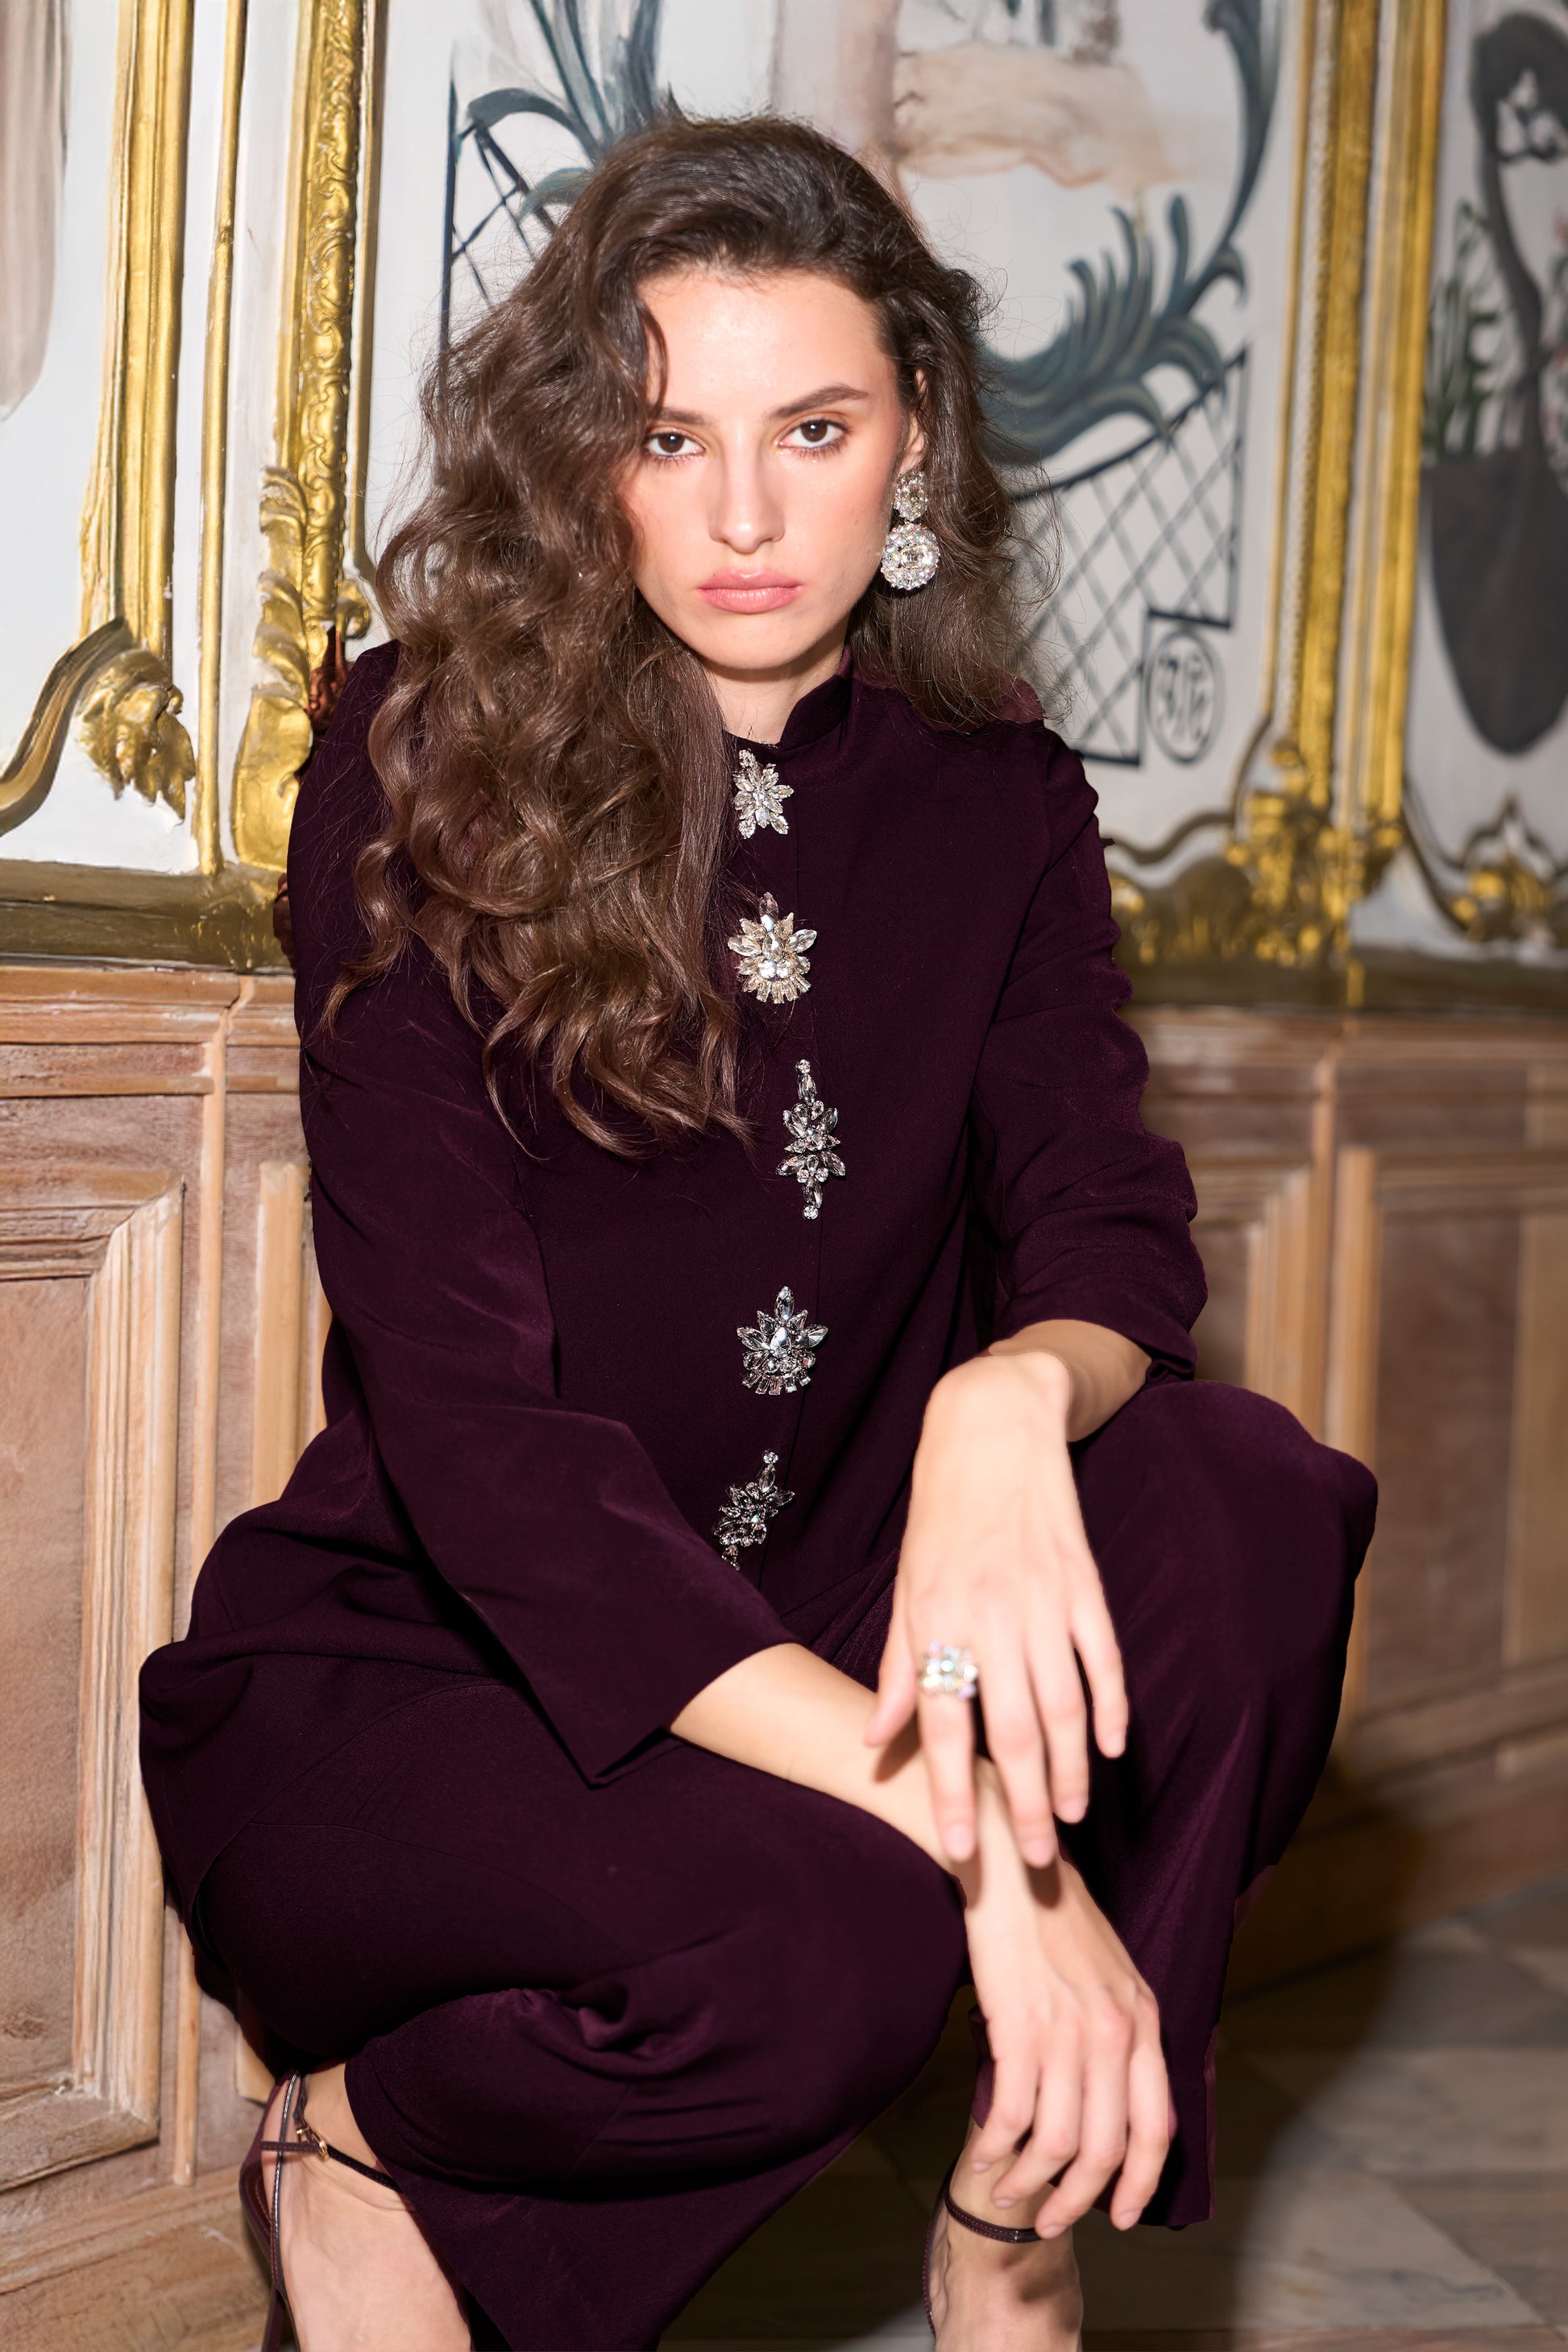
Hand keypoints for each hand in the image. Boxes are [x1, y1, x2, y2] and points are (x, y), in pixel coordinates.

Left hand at [867, 1346, 1129, 1867]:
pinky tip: (1111, 1752)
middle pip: (1012, 1731)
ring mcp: (1045, 1600)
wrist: (992, 1426)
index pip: (943, 1727)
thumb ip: (898, 1669)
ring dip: (1069, 1772)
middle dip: (1022, 1806)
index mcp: (937, 1618)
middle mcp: (990, 1615)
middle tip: (1035, 1865)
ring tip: (1068, 1821)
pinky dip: (1113, 1709)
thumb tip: (875, 1743)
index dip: (951, 1795)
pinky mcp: (1086, 1584)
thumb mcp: (905, 1587)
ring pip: (1064, 1707)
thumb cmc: (939, 1514)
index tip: (961, 1855)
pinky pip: (1105, 1660)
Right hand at [959, 1771, 1169, 2231]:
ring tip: (1008, 2190)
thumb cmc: (1053, 1913)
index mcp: (1146, 2020)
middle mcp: (1117, 2032)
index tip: (1118, 2217)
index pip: (1158, 2128)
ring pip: (1059, 2143)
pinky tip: (985, 2152)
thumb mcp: (1110, 1972)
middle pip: (1106, 2148)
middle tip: (1049, 2220)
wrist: (1011, 1859)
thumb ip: (1120, 2030)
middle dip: (1078, 2201)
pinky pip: (1013, 2114)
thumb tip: (1108, 2097)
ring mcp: (1069, 2031)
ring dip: (1031, 2181)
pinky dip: (998, 2145)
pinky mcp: (1020, 2025)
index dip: (1138, 2183)